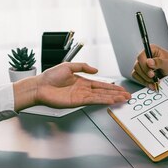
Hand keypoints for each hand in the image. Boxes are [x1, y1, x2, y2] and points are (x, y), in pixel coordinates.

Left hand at [14, 62, 130, 109]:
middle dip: (116, 94)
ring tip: (123, 99)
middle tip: (127, 96)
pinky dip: (103, 101)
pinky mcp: (77, 102)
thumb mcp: (68, 66)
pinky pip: (93, 101)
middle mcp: (84, 90)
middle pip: (104, 92)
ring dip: (113, 98)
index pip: (101, 85)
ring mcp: (81, 96)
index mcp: (82, 81)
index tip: (120, 88)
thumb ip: (83, 66)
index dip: (112, 87)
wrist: (39, 86)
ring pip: (101, 97)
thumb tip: (95, 70)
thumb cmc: (50, 77)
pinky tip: (111, 101)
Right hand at [132, 44, 167, 87]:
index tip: (151, 74)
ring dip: (145, 79)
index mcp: (151, 49)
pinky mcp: (142, 71)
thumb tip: (148, 62)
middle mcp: (145, 56)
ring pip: (136, 72)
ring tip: (154, 83)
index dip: (144, 66)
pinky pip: (137, 77)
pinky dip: (144, 82)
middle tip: (154, 80)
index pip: (141, 57)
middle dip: (145, 74)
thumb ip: (159, 62)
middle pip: (137, 66)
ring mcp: (142, 64)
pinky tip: (151, 85)